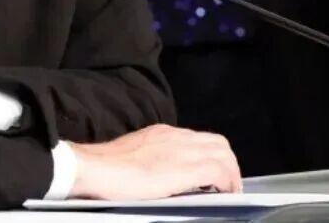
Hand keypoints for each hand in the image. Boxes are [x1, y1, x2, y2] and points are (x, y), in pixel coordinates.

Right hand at [69, 124, 241, 199]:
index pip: (199, 138)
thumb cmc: (107, 167)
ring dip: (231, 173)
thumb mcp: (135, 154)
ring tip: (229, 192)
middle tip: (226, 185)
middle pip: (218, 142)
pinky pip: (219, 171)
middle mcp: (176, 136)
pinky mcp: (187, 168)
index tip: (213, 174)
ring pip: (223, 153)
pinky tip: (225, 195)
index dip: (212, 155)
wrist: (97, 168)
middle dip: (228, 163)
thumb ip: (153, 157)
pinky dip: (227, 182)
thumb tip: (162, 173)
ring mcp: (183, 150)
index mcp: (162, 133)